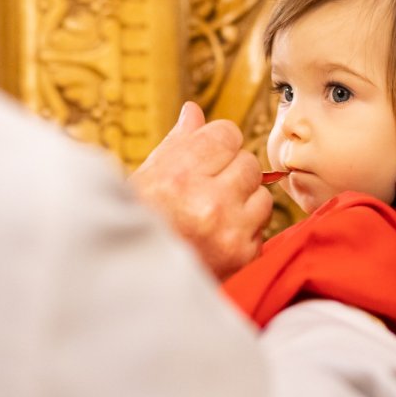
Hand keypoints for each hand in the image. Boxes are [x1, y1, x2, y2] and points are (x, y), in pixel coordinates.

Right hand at [129, 101, 271, 279]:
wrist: (133, 284)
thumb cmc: (138, 227)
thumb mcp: (145, 180)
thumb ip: (176, 145)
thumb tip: (193, 112)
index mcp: (179, 176)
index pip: (227, 134)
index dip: (217, 144)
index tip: (206, 156)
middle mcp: (208, 202)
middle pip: (248, 162)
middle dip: (231, 172)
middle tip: (207, 189)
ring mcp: (229, 231)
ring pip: (261, 195)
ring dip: (243, 201)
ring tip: (213, 214)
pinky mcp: (243, 256)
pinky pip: (261, 227)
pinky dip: (245, 230)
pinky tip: (218, 236)